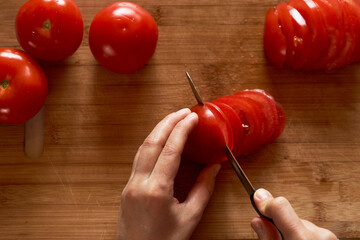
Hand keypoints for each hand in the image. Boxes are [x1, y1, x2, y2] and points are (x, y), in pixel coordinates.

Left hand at [116, 108, 221, 239]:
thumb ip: (203, 190)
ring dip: (157, 130)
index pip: (170, 150)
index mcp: (156, 190)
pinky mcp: (127, 187)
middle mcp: (139, 183)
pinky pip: (139, 157)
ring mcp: (130, 184)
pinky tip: (160, 140)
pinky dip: (150, 143)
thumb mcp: (189, 218)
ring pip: (142, 148)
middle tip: (182, 111)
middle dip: (167, 122)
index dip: (181, 130)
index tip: (192, 117)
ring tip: (172, 120)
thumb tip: (214, 167)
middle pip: (152, 142)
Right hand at [251, 188, 337, 239]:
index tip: (256, 197)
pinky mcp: (332, 238)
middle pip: (288, 216)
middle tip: (271, 235)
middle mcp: (318, 234)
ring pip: (300, 224)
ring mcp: (328, 236)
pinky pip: (311, 230)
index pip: (280, 206)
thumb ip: (268, 237)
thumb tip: (257, 221)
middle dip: (279, 224)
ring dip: (292, 231)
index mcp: (302, 239)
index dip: (265, 201)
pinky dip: (304, 236)